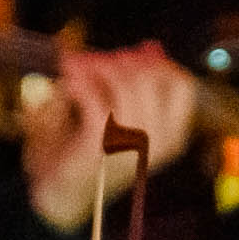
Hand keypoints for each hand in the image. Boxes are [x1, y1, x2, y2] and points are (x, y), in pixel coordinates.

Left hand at [27, 45, 204, 230]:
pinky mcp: (97, 147)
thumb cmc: (87, 147)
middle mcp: (158, 143)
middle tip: (90, 62)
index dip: (153, 64)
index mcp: (170, 135)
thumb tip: (153, 48)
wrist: (57, 191)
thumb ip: (137, 81)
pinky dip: (78, 82)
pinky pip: (94, 98)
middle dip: (117, 61)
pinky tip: (67, 83)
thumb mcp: (119, 111)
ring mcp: (129, 146)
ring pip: (124, 84)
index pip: (181, 84)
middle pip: (150, 77)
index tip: (125, 60)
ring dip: (95, 67)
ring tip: (73, 69)